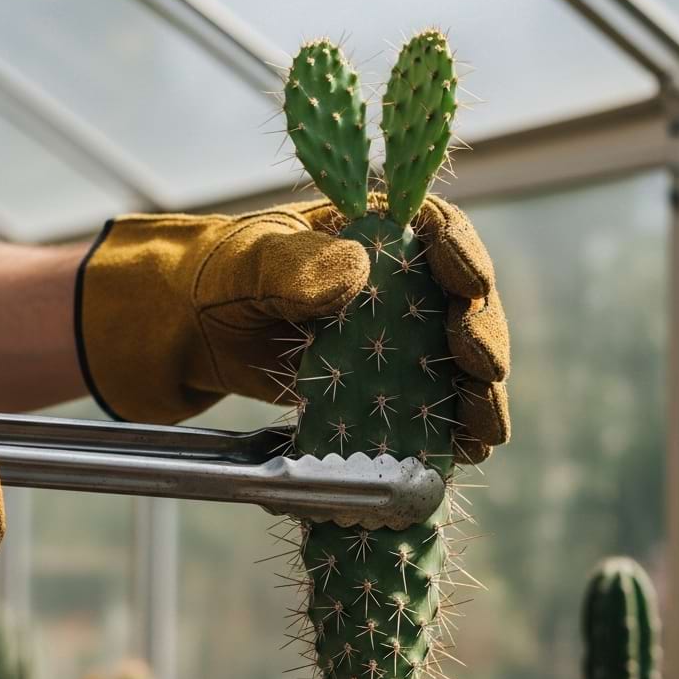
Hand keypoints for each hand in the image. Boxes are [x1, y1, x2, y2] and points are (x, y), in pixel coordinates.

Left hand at [76, 199, 508, 457]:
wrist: (192, 328)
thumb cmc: (223, 275)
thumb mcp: (250, 261)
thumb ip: (296, 262)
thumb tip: (355, 269)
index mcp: (375, 228)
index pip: (438, 230)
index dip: (463, 256)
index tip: (469, 287)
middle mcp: (400, 278)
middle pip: (462, 301)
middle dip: (481, 335)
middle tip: (481, 368)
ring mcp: (397, 333)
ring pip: (456, 357)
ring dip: (479, 391)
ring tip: (487, 427)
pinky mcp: (386, 382)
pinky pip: (429, 401)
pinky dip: (450, 425)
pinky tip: (464, 450)